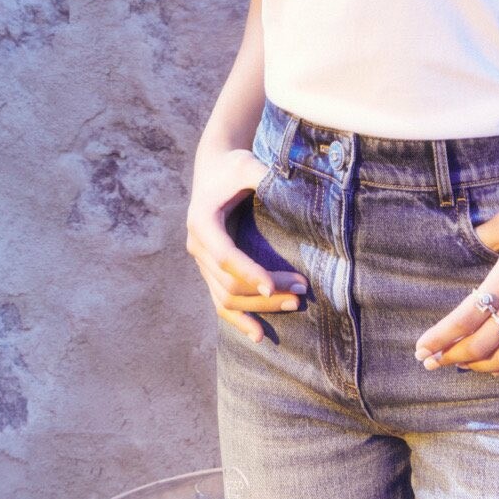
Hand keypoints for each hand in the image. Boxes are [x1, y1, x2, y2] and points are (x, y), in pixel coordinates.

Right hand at [186, 145, 308, 342]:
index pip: (226, 256)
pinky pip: (220, 300)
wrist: (214, 168)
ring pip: (224, 298)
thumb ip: (263, 174)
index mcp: (202, 222)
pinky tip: (258, 334)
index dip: (249, 273)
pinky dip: (238, 319)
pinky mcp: (209, 269)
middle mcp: (197, 246)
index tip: (274, 285)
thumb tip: (289, 186)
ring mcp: (201, 261)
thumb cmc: (233, 165)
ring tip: (294, 304)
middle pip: (228, 283)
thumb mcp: (247, 164)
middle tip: (302, 291)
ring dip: (258, 308)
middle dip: (264, 293)